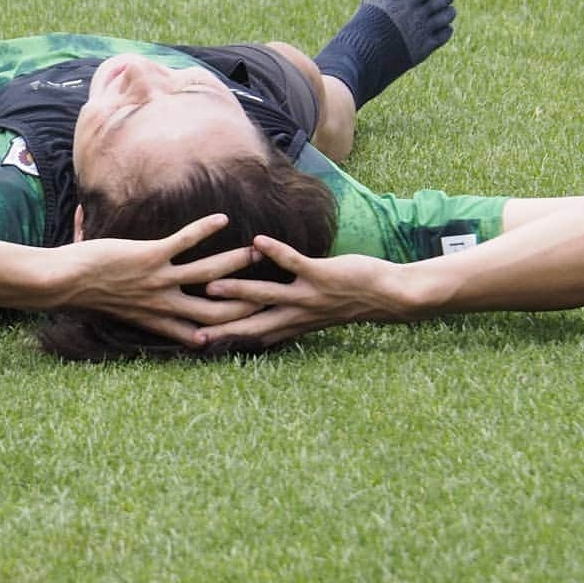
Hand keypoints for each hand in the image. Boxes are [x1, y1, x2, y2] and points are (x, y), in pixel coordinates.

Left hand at [53, 214, 264, 346]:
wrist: (62, 284)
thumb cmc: (83, 292)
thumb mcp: (117, 307)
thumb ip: (135, 305)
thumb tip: (143, 301)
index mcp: (158, 319)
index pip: (204, 330)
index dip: (231, 328)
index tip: (253, 321)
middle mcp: (163, 304)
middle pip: (218, 309)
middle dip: (247, 299)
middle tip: (271, 287)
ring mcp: (158, 281)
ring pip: (208, 274)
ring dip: (235, 262)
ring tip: (255, 251)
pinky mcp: (149, 257)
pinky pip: (184, 242)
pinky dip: (204, 229)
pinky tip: (222, 219)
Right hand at [197, 234, 409, 347]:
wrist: (391, 297)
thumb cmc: (352, 300)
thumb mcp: (316, 315)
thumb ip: (288, 317)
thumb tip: (263, 321)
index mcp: (294, 324)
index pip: (253, 335)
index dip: (226, 338)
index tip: (196, 341)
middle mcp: (297, 314)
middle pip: (253, 322)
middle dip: (223, 325)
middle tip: (192, 327)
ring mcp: (309, 296)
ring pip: (268, 295)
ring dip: (239, 290)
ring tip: (211, 285)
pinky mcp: (322, 275)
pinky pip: (295, 263)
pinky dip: (276, 252)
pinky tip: (257, 241)